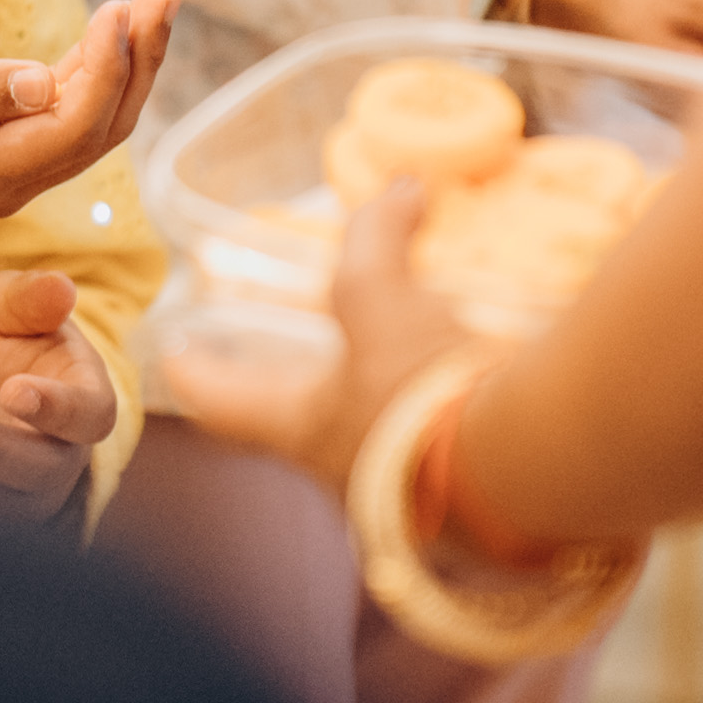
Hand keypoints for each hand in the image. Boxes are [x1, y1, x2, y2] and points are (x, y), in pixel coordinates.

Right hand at [0, 0, 182, 238]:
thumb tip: (44, 83)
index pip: (71, 127)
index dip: (106, 69)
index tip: (118, 8)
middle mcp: (7, 181)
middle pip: (101, 126)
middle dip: (140, 57)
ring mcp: (9, 168)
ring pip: (94, 119)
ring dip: (131, 58)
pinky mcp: (4, 146)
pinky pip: (68, 111)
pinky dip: (99, 67)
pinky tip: (118, 24)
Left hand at [0, 267, 120, 518]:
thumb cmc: (1, 338)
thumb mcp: (5, 306)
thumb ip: (29, 298)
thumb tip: (60, 287)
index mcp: (85, 394)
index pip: (90, 414)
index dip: (57, 408)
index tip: (12, 391)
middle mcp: (65, 452)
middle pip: (39, 468)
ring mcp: (29, 492)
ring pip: (2, 506)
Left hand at [145, 179, 463, 493]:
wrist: (525, 473)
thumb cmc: (422, 392)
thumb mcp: (385, 302)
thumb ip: (377, 239)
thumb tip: (399, 188)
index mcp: (298, 429)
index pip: (218, 405)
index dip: (196, 374)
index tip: (177, 355)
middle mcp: (339, 477)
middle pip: (301, 431)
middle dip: (307, 393)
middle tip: (311, 354)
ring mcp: (399, 508)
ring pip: (375, 451)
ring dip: (384, 413)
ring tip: (408, 367)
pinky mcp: (461, 514)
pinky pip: (441, 467)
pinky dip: (448, 429)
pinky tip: (475, 399)